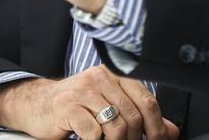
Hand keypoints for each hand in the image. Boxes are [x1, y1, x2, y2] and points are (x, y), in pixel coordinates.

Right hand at [0, 66, 179, 139]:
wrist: (37, 105)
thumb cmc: (75, 107)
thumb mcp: (109, 108)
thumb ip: (139, 116)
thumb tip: (171, 131)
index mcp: (113, 75)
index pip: (147, 100)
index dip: (156, 127)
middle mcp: (99, 77)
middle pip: (133, 117)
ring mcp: (82, 90)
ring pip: (117, 126)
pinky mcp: (67, 105)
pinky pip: (94, 132)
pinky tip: (90, 139)